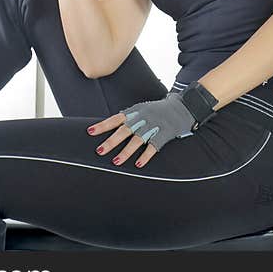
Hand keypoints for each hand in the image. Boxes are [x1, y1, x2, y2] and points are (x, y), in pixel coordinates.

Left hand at [86, 91, 200, 167]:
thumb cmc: (158, 110)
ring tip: (115, 162)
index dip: (103, 125)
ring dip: (126, 152)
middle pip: (124, 131)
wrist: (182, 107)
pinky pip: (153, 146)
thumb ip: (128, 118)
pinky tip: (138, 164)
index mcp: (135, 112)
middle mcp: (142, 118)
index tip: (90, 131)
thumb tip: (110, 125)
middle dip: (111, 141)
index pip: (115, 119)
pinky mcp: (164, 134)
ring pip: (137, 140)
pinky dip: (145, 156)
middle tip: (100, 150)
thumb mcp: (142, 109)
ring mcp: (153, 126)